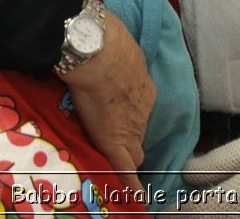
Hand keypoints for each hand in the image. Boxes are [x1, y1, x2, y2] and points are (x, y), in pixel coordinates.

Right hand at [59, 16, 153, 195]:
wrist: (96, 51)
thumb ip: (112, 55)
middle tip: (122, 148)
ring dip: (127, 156)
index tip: (122, 118)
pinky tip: (137, 196)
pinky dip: (132, 183)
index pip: (139, 109)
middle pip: (141, 131)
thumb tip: (96, 46)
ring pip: (134, 148)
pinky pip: (126, 167)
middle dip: (133, 139)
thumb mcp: (116, 45)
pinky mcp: (117, 141)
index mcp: (143, 85)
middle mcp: (143, 108)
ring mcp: (132, 126)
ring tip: (122, 172)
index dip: (131, 116)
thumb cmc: (104, 41)